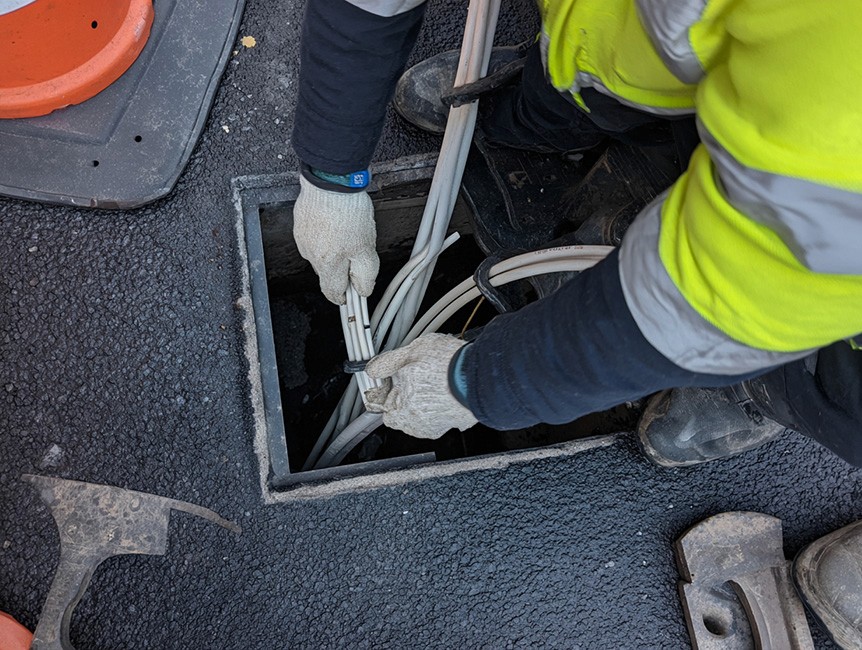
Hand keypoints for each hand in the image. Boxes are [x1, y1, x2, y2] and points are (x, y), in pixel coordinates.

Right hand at [293, 175, 378, 303]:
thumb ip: (365, 274)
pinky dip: (328, 233)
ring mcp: (303, 237)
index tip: (351, 297)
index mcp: (326, 264)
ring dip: (336, 248)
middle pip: (329, 272)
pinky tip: (339, 221)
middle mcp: (310, 254)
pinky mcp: (302, 222)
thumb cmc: (348, 211)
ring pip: (323, 253)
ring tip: (349, 230)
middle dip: (343, 267)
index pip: (332, 292)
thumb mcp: (366, 249)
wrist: (331, 180)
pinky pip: (317, 236)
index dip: (344, 297)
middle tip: (358, 251)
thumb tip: (362, 290)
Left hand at [364, 334, 477, 438]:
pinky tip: (446, 385)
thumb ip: (387, 363)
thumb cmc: (448, 366)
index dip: (383, 388)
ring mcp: (439, 425)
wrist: (484, 375)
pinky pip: (441, 413)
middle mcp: (419, 424)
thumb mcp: (410, 353)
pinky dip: (441, 402)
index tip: (388, 378)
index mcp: (402, 410)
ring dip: (423, 398)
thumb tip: (373, 369)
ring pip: (422, 412)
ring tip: (433, 376)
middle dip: (405, 393)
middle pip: (402, 410)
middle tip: (415, 372)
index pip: (380, 406)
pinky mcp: (457, 422)